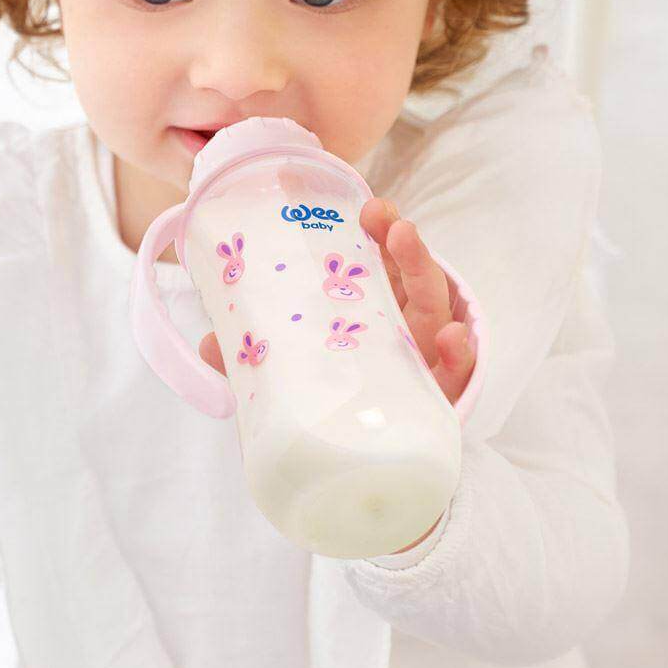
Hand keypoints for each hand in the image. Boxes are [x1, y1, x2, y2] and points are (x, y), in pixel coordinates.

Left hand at [198, 197, 475, 406]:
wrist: (388, 462)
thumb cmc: (351, 398)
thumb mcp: (309, 371)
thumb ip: (265, 355)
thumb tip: (210, 341)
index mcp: (378, 310)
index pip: (380, 262)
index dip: (374, 230)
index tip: (361, 205)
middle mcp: (407, 324)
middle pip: (408, 272)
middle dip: (396, 237)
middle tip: (379, 214)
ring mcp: (428, 355)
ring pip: (433, 305)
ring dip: (420, 266)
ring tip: (405, 237)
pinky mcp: (441, 394)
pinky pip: (456, 372)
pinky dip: (457, 352)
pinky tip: (450, 338)